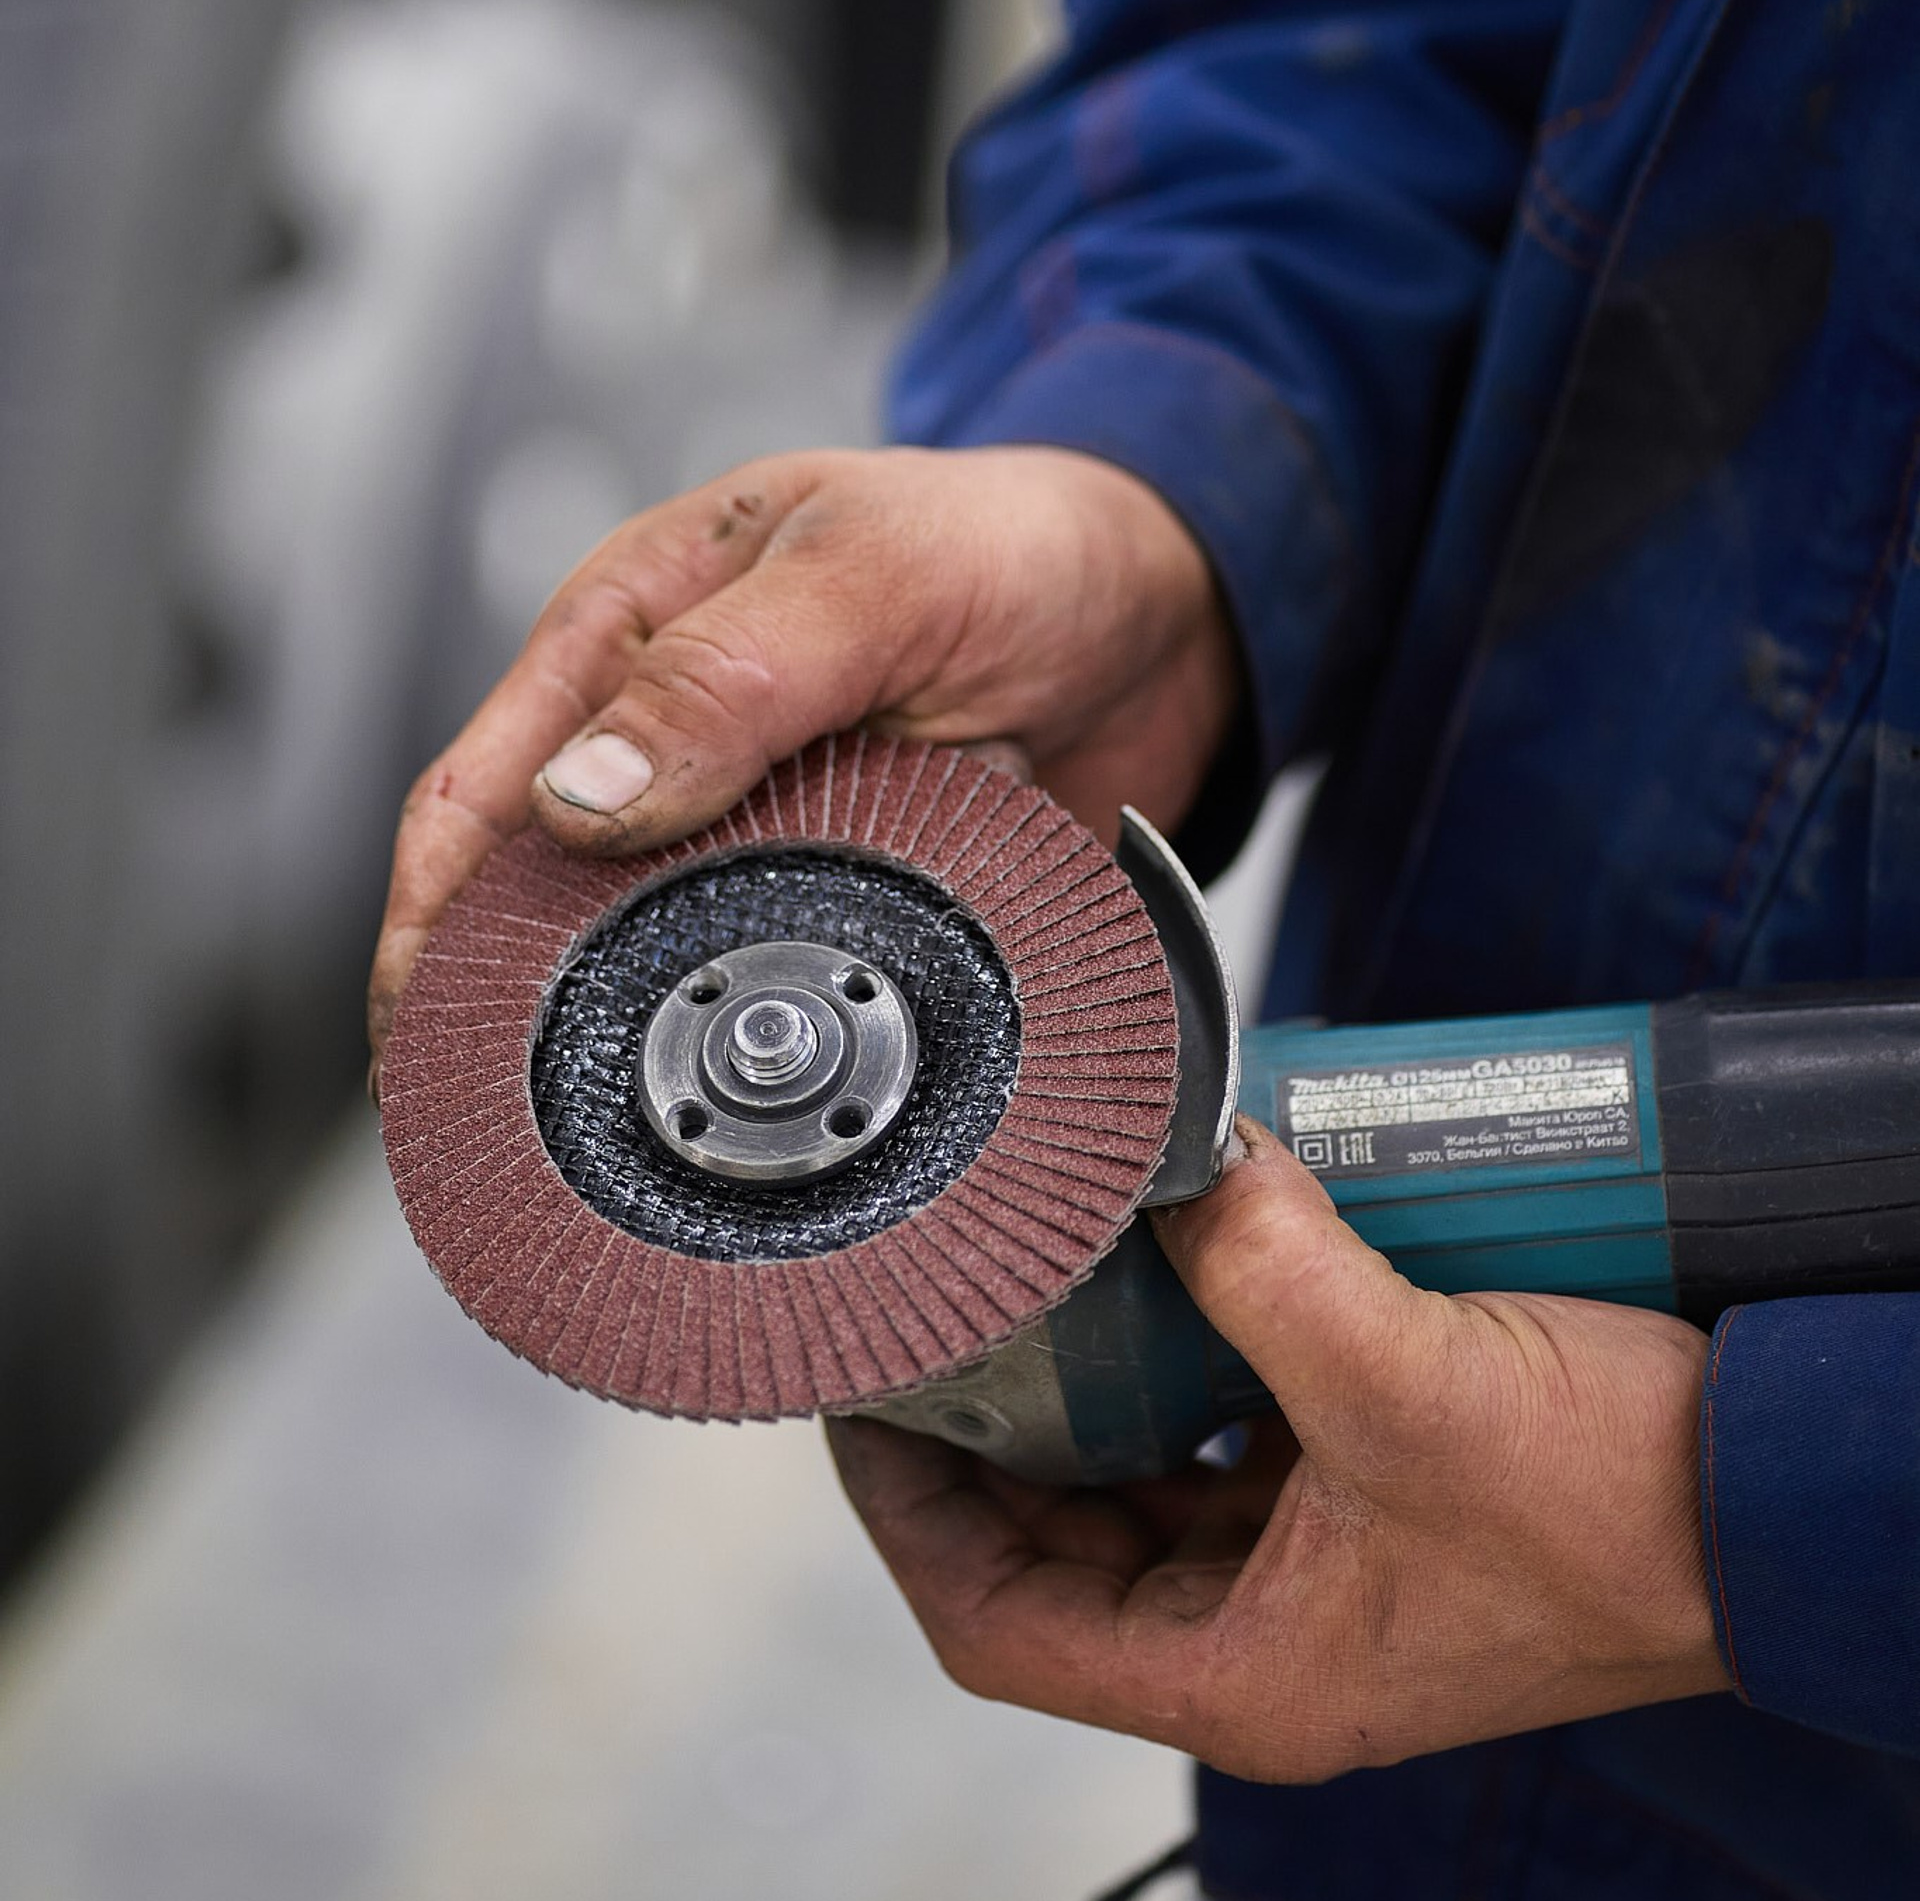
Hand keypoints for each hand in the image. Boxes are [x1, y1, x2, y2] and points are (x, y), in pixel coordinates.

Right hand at [367, 444, 1233, 1080]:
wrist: (1169, 609)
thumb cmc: (1017, 543)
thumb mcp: (870, 580)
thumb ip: (727, 677)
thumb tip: (579, 797)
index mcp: (639, 630)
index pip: (484, 788)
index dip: (431, 919)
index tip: (417, 1034)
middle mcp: (680, 736)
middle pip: (542, 890)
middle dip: (504, 1004)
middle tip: (500, 1127)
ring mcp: (761, 824)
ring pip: (654, 950)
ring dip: (632, 1033)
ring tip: (605, 1143)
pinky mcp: (843, 888)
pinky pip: (772, 975)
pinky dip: (755, 1033)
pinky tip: (751, 1100)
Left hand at [828, 1117, 1727, 1782]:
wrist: (1777, 1503)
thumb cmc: (1628, 1512)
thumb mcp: (1414, 1385)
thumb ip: (1269, 1268)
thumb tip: (1180, 1162)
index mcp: (1244, 1672)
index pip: (999, 1620)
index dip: (907, 1515)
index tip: (865, 1408)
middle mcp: (1264, 1636)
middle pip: (1058, 1545)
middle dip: (994, 1435)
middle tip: (947, 1314)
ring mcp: (1314, 1570)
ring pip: (1143, 1486)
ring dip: (1094, 1389)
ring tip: (1047, 1280)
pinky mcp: (1364, 1501)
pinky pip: (1229, 1437)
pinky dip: (1190, 1364)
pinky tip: (1179, 1277)